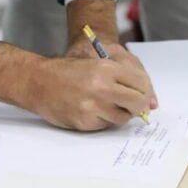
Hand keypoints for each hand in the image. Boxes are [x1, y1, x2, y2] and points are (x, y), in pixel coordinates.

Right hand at [0, 41, 156, 130]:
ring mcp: (92, 106)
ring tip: (110, 105)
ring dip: (121, 113)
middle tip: (135, 105)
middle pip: (137, 102)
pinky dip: (104, 119)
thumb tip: (149, 99)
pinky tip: (93, 110)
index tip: (144, 94)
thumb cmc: (67, 71)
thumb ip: (121, 76)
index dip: (145, 90)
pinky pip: (105, 124)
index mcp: (105, 68)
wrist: (38, 81)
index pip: (140, 83)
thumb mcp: (94, 62)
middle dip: (138, 105)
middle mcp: (101, 87)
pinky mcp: (84, 122)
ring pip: (123, 117)